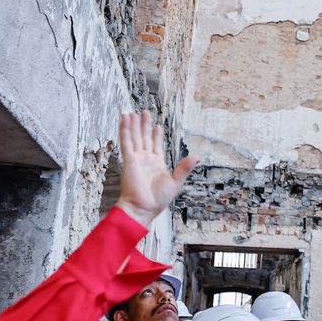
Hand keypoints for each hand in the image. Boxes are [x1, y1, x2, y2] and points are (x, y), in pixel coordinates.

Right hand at [114, 111, 197, 227]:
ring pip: (135, 137)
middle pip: (144, 138)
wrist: (143, 208)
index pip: (156, 145)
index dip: (156, 135)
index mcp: (157, 164)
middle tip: (145, 112)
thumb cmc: (158, 199)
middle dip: (144, 125)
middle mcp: (146, 159)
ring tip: (133, 113)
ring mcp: (136, 159)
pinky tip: (125, 120)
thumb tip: (196, 157)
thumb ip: (184, 168)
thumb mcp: (176, 181)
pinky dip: (125, 130)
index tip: (157, 126)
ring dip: (134, 125)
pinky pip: (126, 142)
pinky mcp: (129, 160)